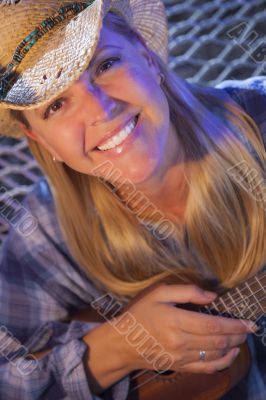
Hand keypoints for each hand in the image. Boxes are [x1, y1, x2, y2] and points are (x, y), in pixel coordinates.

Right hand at [114, 284, 255, 374]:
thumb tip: (212, 296)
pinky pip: (206, 368)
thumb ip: (186, 291)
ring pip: (215, 354)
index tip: (247, 322)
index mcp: (176, 321)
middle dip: (237, 335)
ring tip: (242, 338)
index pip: (213, 324)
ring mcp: (181, 357)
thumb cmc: (141, 313)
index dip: (233, 324)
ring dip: (233, 346)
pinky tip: (231, 355)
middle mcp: (180, 342)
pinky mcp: (180, 367)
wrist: (124, 341)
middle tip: (249, 328)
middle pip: (218, 340)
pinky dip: (222, 363)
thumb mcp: (159, 293)